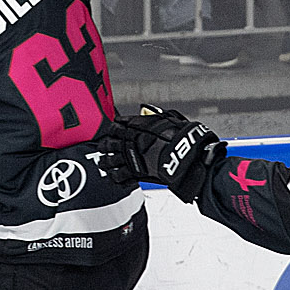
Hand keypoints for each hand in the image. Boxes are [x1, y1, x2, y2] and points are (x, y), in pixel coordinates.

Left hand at [101, 107, 220, 203]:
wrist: (186, 155)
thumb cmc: (182, 135)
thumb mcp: (170, 118)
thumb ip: (156, 115)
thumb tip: (149, 111)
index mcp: (137, 125)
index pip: (117, 125)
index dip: (114, 128)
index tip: (112, 130)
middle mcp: (130, 141)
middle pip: (109, 142)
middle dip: (105, 145)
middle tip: (103, 146)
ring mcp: (130, 157)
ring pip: (110, 160)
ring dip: (105, 161)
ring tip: (103, 163)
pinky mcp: (135, 173)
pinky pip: (119, 176)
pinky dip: (115, 177)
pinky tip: (114, 177)